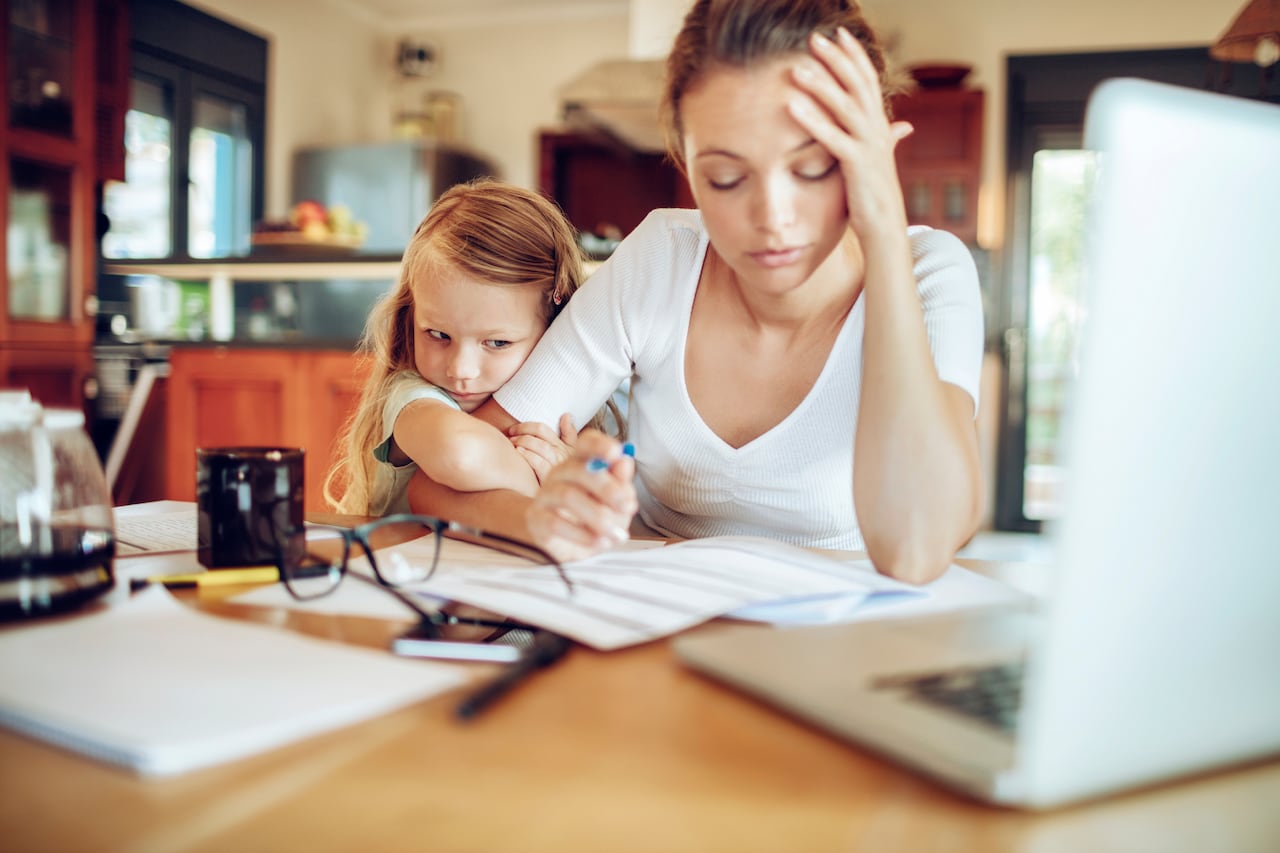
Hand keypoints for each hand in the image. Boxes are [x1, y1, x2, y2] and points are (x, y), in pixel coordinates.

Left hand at [508, 413, 577, 484]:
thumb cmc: (563, 477)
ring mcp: (557, 467)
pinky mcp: (551, 480)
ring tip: (512, 444)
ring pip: (540, 447)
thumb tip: (566, 415)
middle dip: (522, 433)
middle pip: (540, 436)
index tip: (513, 430)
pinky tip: (519, 454)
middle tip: (510, 437)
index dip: (526, 426)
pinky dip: (528, 456)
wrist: (563, 501)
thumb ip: (569, 435)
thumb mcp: (571, 455)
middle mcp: (562, 455)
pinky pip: (539, 463)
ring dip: (523, 442)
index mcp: (565, 447)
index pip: (543, 429)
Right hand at [526, 429, 636, 562]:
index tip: (617, 453)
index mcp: (580, 463)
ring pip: (567, 496)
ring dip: (597, 516)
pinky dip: (581, 534)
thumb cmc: (591, 517)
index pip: (585, 443)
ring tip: (616, 534)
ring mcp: (545, 495)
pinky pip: (555, 523)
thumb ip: (620, 484)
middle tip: (628, 507)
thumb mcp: (614, 503)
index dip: (600, 445)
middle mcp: (560, 474)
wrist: (562, 544)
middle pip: (578, 470)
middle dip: (607, 488)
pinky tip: (600, 542)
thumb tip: (625, 462)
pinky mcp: (537, 519)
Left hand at [787, 27, 911, 235]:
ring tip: (798, 67)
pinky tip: (792, 105)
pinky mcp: (856, 165)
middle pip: (857, 84)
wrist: (885, 228)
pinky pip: (832, 137)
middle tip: (814, 38)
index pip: (868, 80)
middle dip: (836, 59)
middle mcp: (877, 130)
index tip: (839, 33)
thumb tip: (902, 126)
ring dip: (821, 84)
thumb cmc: (875, 196)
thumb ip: (887, 139)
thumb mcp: (880, 161)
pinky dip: (812, 119)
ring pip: (845, 106)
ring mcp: (869, 146)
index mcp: (879, 126)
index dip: (854, 55)